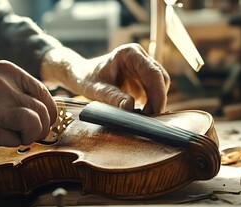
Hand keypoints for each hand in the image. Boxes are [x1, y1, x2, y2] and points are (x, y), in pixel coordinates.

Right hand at [0, 60, 56, 149]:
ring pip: (35, 122)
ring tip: (21, 136)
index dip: (50, 111)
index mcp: (6, 71)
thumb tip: (50, 110)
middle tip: (32, 133)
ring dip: (33, 135)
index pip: (44, 92)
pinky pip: (17, 140)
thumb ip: (20, 91)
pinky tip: (1, 137)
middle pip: (43, 110)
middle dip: (43, 127)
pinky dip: (15, 142)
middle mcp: (1, 85)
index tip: (46, 120)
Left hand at [41, 43, 170, 113]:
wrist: (80, 75)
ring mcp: (141, 66)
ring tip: (143, 116)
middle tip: (149, 119)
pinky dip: (150, 102)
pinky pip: (152, 89)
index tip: (157, 111)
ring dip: (155, 101)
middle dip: (158, 99)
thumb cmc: (86, 78)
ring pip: (159, 84)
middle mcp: (139, 56)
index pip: (153, 72)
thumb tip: (130, 108)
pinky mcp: (141, 76)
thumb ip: (113, 97)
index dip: (158, 93)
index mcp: (129, 53)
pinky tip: (140, 112)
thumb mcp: (96, 90)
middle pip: (160, 78)